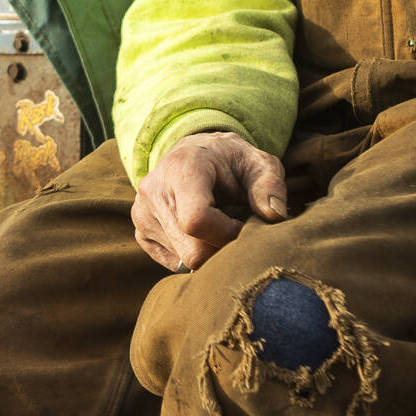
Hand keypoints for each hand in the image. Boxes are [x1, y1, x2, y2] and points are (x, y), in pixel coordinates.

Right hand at [131, 132, 288, 272]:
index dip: (228, 235)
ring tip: (221, 227)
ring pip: (183, 261)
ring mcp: (142, 213)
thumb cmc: (231, 160)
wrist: (195, 153)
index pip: (196, 220)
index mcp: (182, 167)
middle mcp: (154, 190)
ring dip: (210, 253)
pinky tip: (203, 234)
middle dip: (223, 250)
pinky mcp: (140, 231)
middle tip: (239, 233)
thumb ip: (270, 186)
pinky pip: (173, 263)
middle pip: (191, 251)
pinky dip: (194, 255)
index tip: (247, 228)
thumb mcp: (258, 162)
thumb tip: (275, 216)